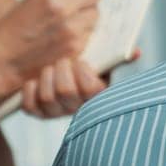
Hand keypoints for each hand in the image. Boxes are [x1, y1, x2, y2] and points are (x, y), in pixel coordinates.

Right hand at [0, 0, 100, 91]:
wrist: (4, 59)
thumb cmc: (13, 28)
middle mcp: (62, 7)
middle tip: (76, 5)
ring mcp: (71, 28)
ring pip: (95, 13)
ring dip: (85, 16)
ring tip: (67, 23)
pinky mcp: (76, 46)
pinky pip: (90, 33)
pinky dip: (82, 34)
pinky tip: (64, 38)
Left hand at [20, 48, 142, 118]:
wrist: (61, 74)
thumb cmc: (86, 67)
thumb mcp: (103, 62)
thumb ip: (116, 57)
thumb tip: (136, 52)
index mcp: (97, 96)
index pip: (91, 90)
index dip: (83, 73)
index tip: (80, 61)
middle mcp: (78, 109)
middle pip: (66, 91)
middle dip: (62, 70)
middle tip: (63, 60)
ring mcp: (57, 113)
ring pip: (47, 97)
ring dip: (46, 76)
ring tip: (50, 68)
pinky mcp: (37, 113)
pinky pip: (29, 105)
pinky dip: (30, 89)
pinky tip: (35, 80)